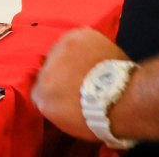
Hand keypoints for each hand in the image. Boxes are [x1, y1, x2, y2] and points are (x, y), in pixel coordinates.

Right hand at [31, 27, 127, 142]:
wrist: (120, 99)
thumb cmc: (98, 119)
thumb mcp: (67, 122)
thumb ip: (54, 105)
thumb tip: (59, 97)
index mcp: (40, 95)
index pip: (38, 89)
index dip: (54, 89)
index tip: (65, 92)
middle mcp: (44, 70)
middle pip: (48, 67)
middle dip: (60, 72)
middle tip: (79, 79)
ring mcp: (60, 50)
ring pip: (62, 50)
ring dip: (71, 56)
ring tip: (88, 64)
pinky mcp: (76, 35)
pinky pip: (78, 38)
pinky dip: (86, 44)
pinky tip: (96, 53)